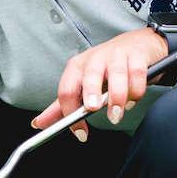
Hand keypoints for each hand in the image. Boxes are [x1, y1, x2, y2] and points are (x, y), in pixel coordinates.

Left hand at [30, 27, 168, 141]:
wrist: (137, 45)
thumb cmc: (107, 67)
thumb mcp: (83, 84)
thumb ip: (63, 105)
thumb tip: (39, 123)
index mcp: (77, 66)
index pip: (67, 89)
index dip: (69, 112)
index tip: (81, 132)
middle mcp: (95, 58)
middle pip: (89, 75)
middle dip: (90, 92)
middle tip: (93, 108)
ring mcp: (116, 54)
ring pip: (116, 74)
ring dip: (117, 96)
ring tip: (117, 113)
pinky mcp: (137, 55)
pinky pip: (137, 73)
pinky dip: (136, 89)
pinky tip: (133, 99)